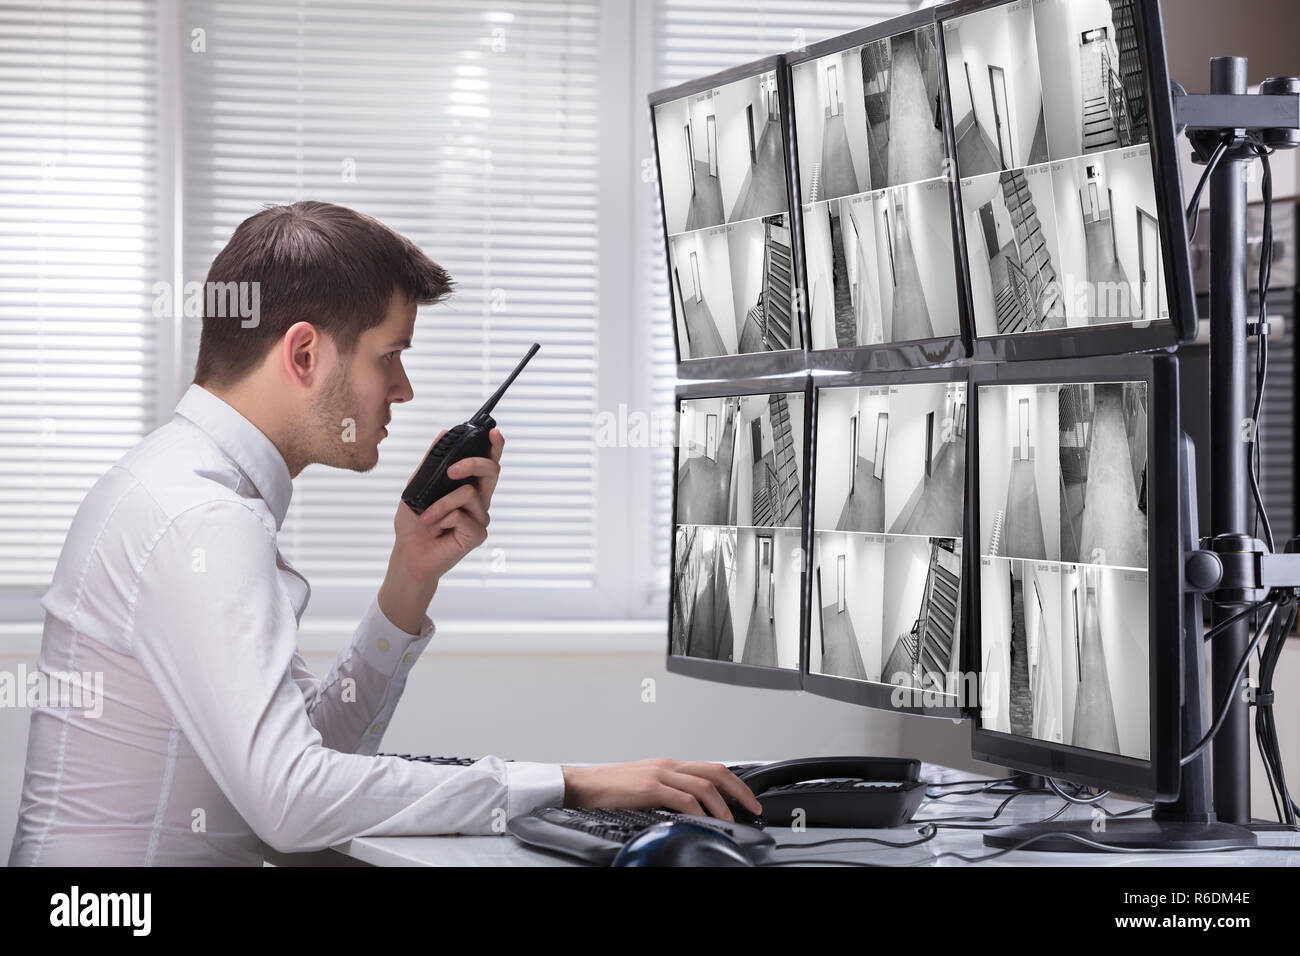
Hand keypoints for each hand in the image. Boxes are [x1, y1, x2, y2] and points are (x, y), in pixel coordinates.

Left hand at [379, 428, 503, 632]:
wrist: (408, 552)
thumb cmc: (414, 522)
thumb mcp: (418, 485)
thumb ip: (431, 462)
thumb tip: (443, 434)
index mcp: (469, 486)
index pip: (487, 462)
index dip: (494, 446)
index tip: (494, 432)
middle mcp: (479, 500)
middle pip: (491, 470)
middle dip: (472, 463)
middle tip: (452, 471)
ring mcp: (480, 517)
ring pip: (469, 493)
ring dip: (442, 504)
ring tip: (427, 517)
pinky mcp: (478, 534)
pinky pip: (462, 516)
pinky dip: (443, 519)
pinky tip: (437, 530)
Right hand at [560, 759, 762, 822]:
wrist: (583, 785)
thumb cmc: (611, 788)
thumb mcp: (646, 785)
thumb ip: (669, 792)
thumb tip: (694, 810)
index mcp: (669, 765)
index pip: (711, 768)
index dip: (734, 783)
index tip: (747, 799)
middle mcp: (668, 765)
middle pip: (715, 771)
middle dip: (739, 790)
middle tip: (752, 807)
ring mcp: (660, 774)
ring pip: (704, 785)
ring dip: (723, 805)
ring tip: (731, 820)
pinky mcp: (649, 788)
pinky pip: (683, 798)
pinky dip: (699, 810)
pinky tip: (705, 820)